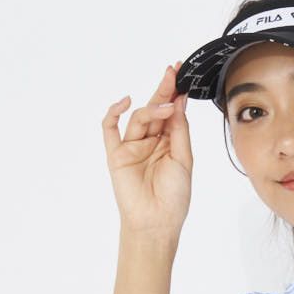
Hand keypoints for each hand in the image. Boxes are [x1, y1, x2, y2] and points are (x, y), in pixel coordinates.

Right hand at [102, 61, 193, 239]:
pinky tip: (125, 102)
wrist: (157, 222)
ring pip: (139, 118)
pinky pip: (110, 129)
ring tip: (165, 106)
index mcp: (168, 143)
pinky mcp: (116, 155)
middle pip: (155, 110)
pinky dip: (114, 113)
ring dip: (151, 108)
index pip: (171, 113)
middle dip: (164, 90)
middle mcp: (150, 142)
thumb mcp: (184, 159)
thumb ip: (180, 130)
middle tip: (173, 71)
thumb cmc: (173, 197)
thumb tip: (178, 102)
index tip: (182, 73)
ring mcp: (132, 147)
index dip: (175, 93)